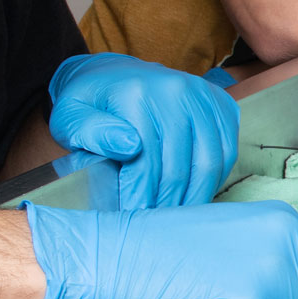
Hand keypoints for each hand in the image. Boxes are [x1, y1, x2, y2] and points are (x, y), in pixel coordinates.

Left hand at [47, 54, 239, 209]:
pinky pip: (227, 151)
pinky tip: (193, 191)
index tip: (133, 220)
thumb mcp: (70, 116)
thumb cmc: (90, 103)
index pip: (147, 161)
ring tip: (176, 215)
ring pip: (210, 162)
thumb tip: (128, 147)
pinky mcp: (221, 103)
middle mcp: (176, 90)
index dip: (141, 196)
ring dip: (194, 196)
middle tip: (156, 225)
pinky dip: (213, 178)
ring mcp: (203, 95)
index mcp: (137, 94)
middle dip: (167, 203)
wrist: (114, 73)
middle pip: (180, 165)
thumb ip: (90, 132)